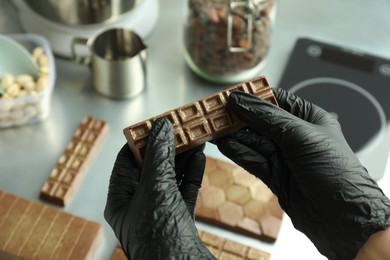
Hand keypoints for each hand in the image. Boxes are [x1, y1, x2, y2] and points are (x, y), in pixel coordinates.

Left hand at [104, 118, 214, 258]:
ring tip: (193, 138)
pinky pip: (185, 191)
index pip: (125, 161)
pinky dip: (192, 174)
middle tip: (179, 128)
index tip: (155, 125)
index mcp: (120, 200)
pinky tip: (200, 158)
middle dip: (166, 148)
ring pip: (170, 178)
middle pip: (150, 168)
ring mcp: (160, 213)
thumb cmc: (159, 236)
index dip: (140, 141)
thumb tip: (161, 127)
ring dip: (182, 158)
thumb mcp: (156, 188)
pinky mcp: (179, 220)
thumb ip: (159, 155)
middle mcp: (138, 206)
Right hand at [215, 89, 389, 259]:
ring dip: (234, 135)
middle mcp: (295, 136)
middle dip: (239, 118)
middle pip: (260, 121)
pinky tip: (224, 145)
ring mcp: (284, 157)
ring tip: (214, 128)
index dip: (253, 97)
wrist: (342, 218)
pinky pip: (251, 160)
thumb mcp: (301, 136)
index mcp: (309, 119)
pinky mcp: (274, 175)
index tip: (232, 95)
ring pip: (252, 141)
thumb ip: (268, 118)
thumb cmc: (335, 173)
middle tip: (216, 113)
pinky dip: (237, 152)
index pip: (276, 100)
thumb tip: (241, 101)